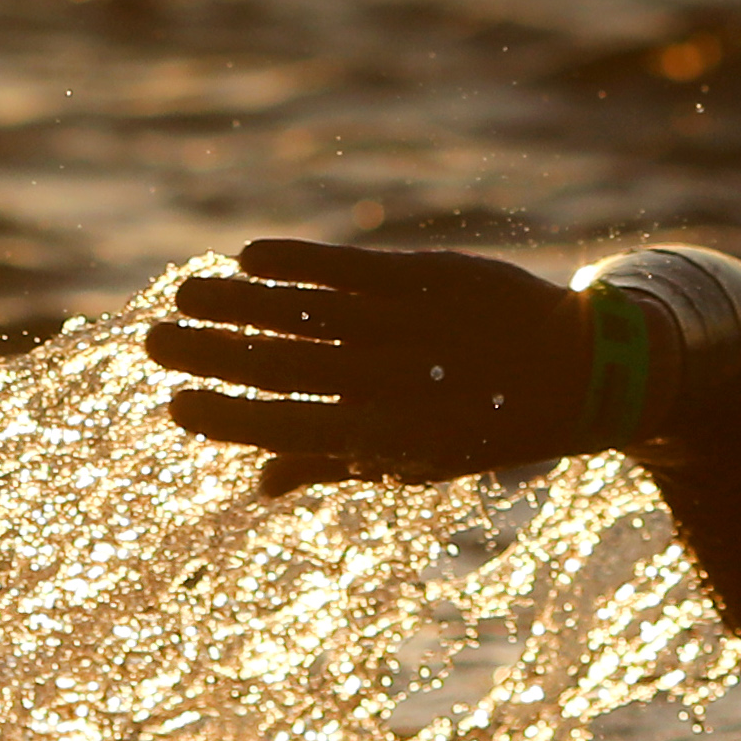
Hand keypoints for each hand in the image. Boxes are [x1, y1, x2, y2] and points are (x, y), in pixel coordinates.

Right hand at [143, 240, 588, 490]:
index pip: (292, 431)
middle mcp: (400, 385)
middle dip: (213, 355)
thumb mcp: (420, 460)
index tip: (174, 406)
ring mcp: (416, 326)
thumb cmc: (488, 424)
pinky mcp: (433, 276)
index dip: (229, 420)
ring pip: (309, 312)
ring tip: (185, 292)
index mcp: (394, 442)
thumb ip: (336, 463)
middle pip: (287, 368)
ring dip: (239, 302)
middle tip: (152, 342)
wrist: (588, 370)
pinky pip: (352, 267)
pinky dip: (296, 260)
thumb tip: (256, 486)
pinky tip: (248, 254)